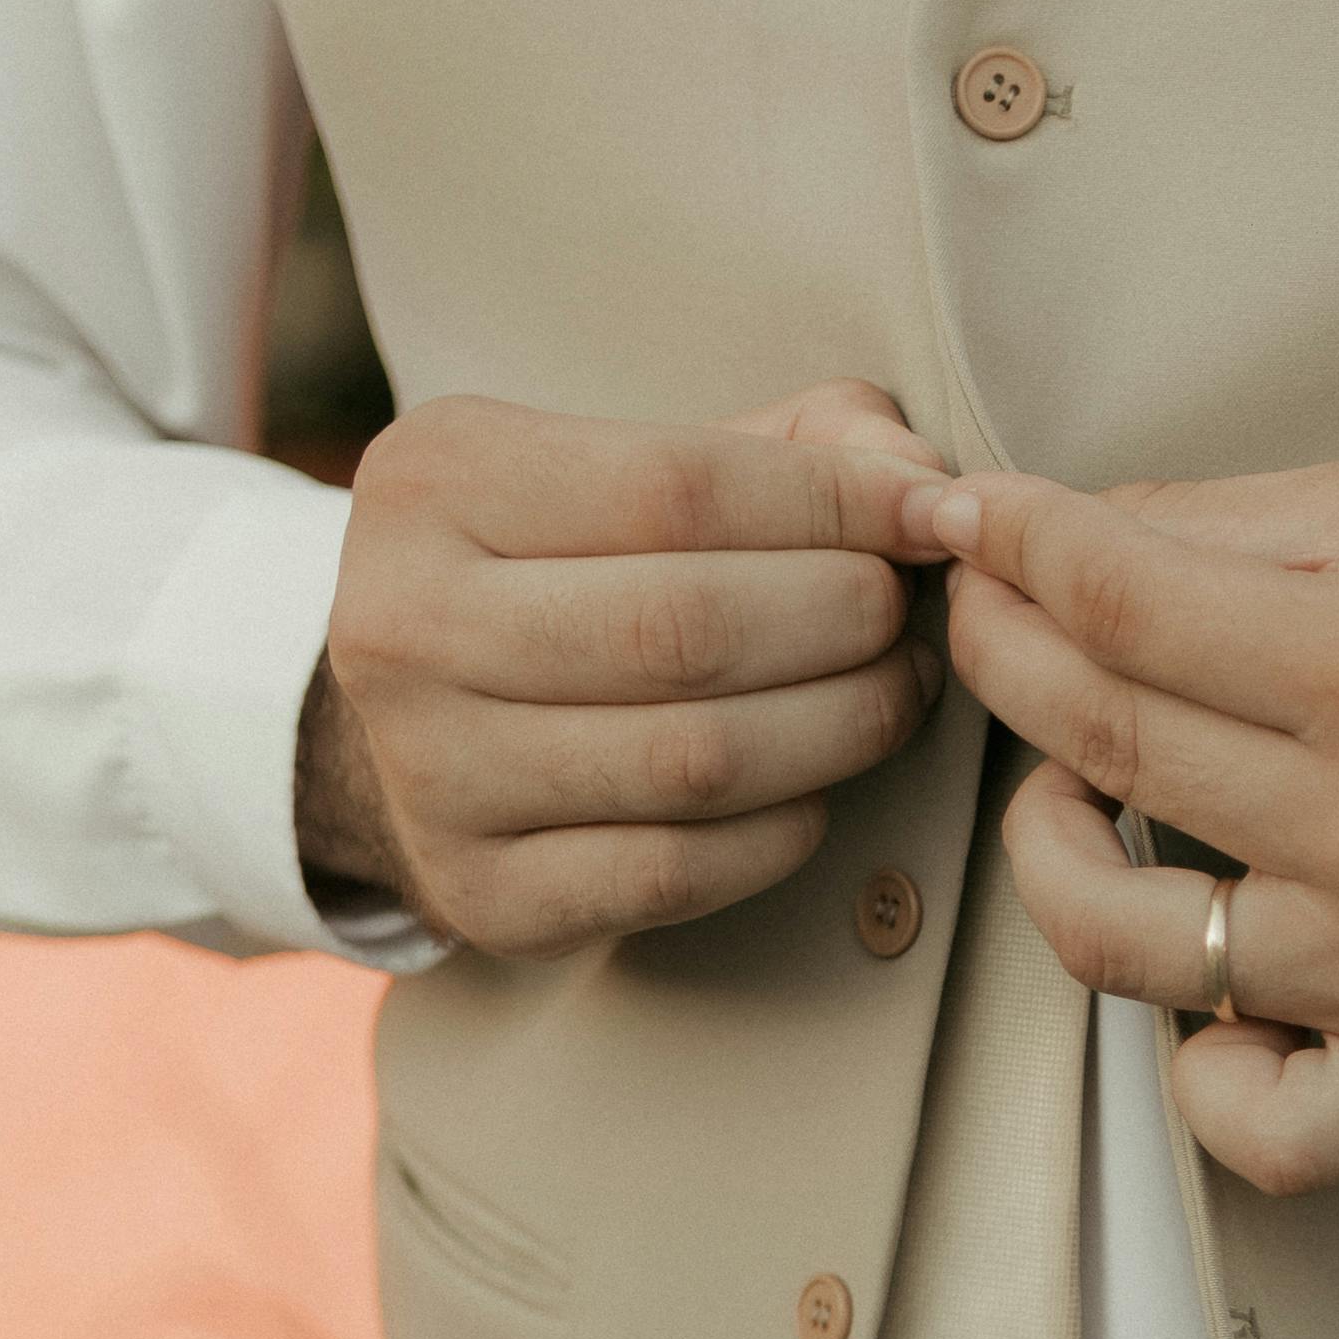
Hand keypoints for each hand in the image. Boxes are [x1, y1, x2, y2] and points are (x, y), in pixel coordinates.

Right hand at [298, 380, 950, 950]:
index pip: (677, 484)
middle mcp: (403, 624)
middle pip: (686, 628)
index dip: (835, 503)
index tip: (934, 516)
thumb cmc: (572, 569)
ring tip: (892, 694)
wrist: (423, 724)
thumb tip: (922, 483)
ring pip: (693, 760)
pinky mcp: (483, 894)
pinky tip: (816, 791)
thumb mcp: (642, 463)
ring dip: (838, 728)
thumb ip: (793, 444)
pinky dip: (780, 832)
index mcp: (438, 478)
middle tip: (906, 620)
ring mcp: (432, 774)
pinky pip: (676, 871)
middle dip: (843, 619)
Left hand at [912, 460, 1338, 1196]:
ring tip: (1075, 802)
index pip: (1117, 607)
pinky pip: (1257, 1123)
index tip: (973, 527)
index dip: (1013, 552)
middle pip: (1103, 749)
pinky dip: (1201, 1069)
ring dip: (1054, 860)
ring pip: (1126, 949)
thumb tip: (1051, 538)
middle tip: (994, 624)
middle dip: (1009, 664)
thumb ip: (1225, 527)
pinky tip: (1206, 988)